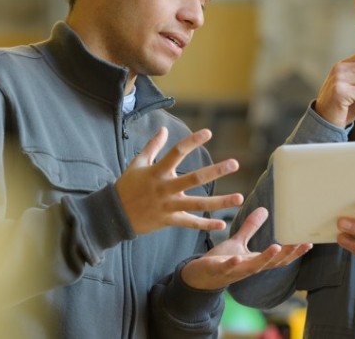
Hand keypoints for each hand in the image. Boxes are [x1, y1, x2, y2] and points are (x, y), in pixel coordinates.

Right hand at [115, 127, 243, 234]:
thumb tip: (163, 129)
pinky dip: (206, 225)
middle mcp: (165, 188)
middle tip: (234, 164)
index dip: (192, 141)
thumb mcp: (137, 164)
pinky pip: (190, 223)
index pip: (177, 152)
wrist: (114, 214)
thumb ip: (152, 147)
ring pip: (198, 204)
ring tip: (240, 197)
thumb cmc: (126, 186)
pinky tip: (222, 224)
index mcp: (157, 172)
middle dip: (215, 172)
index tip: (209, 132)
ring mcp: (168, 206)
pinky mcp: (169, 220)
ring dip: (220, 202)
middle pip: (194, 179)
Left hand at [180, 207, 312, 289]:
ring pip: (253, 267)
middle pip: (272, 263)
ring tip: (277, 247)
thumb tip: (264, 210)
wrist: (199, 277)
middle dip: (287, 254)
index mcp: (255, 261)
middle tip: (301, 244)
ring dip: (265, 258)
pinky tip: (238, 258)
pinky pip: (227, 268)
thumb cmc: (221, 260)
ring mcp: (234, 270)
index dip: (294, 252)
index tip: (309, 242)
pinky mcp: (218, 270)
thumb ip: (251, 228)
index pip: (279, 258)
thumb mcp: (238, 242)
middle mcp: (248, 268)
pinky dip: (233, 264)